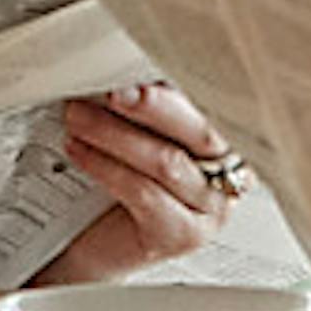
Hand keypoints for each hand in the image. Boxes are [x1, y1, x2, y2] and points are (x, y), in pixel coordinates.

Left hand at [33, 79, 238, 282]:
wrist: (101, 243)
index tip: (146, 67)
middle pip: (203, 131)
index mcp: (231, 138)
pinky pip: (144, 193)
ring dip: (115, 134)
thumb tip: (127, 67)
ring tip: (78, 117)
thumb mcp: (146, 131)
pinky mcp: (183, 235)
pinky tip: (79, 150)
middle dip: (155, 106)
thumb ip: (151, 106)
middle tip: (116, 91)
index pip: (217, 103)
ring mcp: (212, 209)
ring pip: (166, 162)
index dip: (185, 83)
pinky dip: (106, 167)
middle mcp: (232, 173)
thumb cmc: (128, 179)